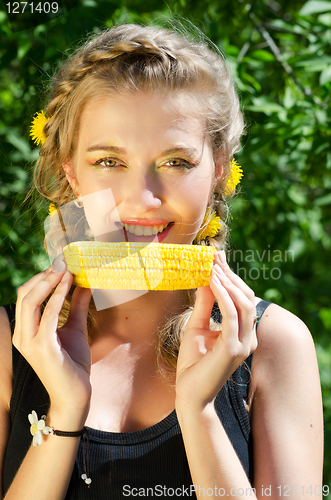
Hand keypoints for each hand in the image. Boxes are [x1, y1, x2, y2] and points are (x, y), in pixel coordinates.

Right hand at [13, 266, 91, 424]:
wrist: (76, 395)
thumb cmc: (73, 364)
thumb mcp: (75, 329)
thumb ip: (76, 307)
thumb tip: (83, 284)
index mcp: (26, 330)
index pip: (26, 296)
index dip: (42, 277)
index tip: (61, 262)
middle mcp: (22, 335)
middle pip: (24, 294)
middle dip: (44, 274)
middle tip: (63, 260)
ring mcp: (29, 342)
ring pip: (30, 300)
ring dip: (49, 281)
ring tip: (65, 268)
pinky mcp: (42, 347)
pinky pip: (47, 314)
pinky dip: (58, 295)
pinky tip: (69, 284)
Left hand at [176, 250, 256, 409]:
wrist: (189, 394)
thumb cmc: (192, 363)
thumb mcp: (197, 327)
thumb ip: (204, 305)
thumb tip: (205, 279)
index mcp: (242, 333)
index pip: (243, 299)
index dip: (232, 277)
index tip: (217, 258)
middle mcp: (248, 338)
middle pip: (246, 297)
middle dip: (231, 275)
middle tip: (215, 257)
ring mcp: (243, 343)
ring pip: (243, 303)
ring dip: (227, 281)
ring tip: (212, 266)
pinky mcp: (233, 348)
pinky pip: (230, 314)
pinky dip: (222, 295)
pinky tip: (211, 281)